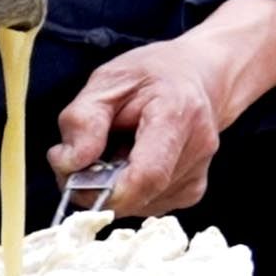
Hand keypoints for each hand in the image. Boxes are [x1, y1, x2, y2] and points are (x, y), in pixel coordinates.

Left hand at [48, 0, 275, 216]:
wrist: (207, 72)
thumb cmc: (154, 73)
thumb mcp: (109, 79)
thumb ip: (83, 119)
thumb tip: (68, 162)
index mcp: (177, 117)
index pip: (144, 176)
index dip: (106, 192)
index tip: (78, 184)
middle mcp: (198, 149)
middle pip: (137, 195)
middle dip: (99, 184)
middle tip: (82, 155)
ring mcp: (201, 172)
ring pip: (142, 203)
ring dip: (113, 186)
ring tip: (114, 148)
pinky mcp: (195, 188)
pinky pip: (152, 203)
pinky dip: (131, 189)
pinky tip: (131, 161)